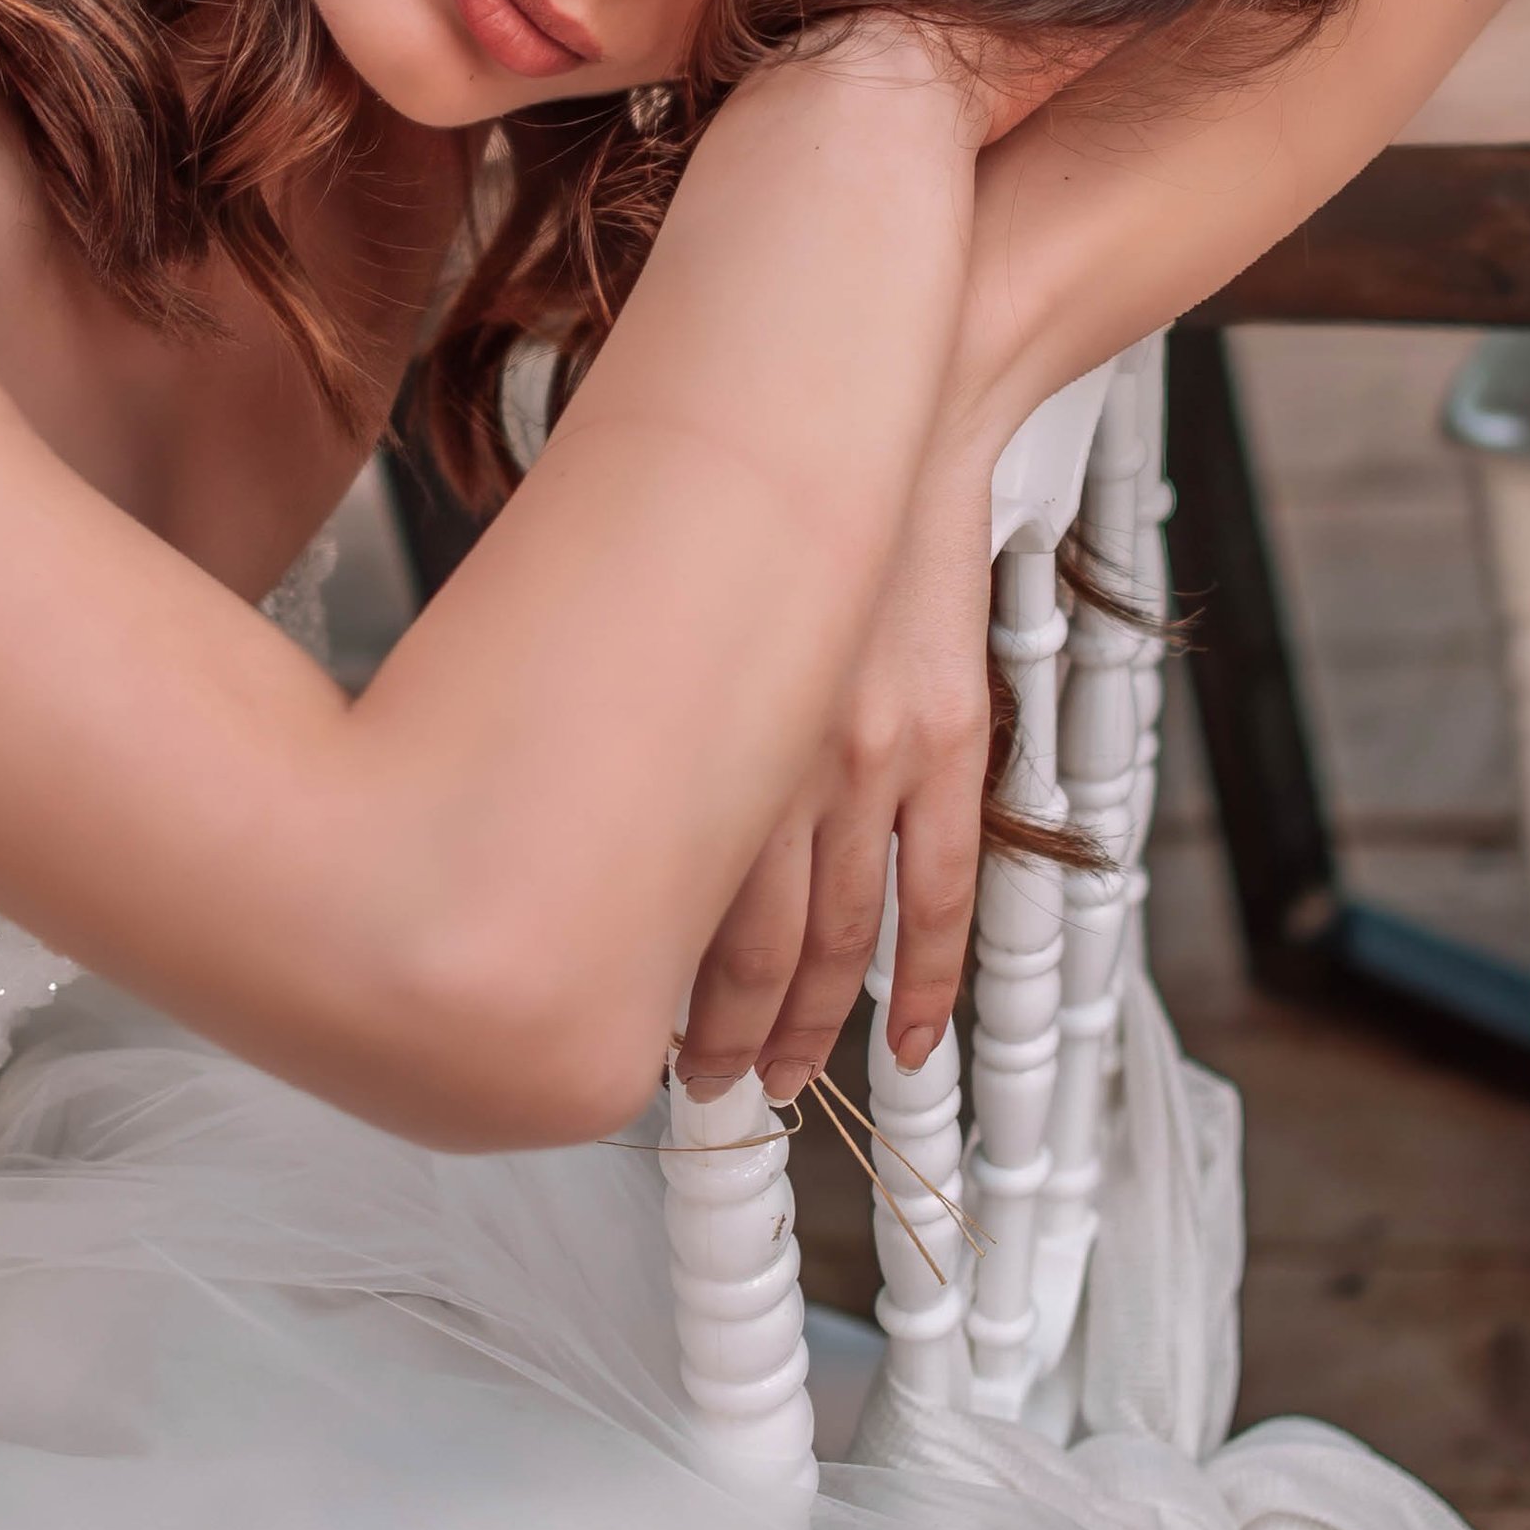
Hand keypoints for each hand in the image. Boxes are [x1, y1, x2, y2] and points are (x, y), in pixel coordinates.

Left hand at [675, 458, 995, 1099]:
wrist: (888, 443)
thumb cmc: (764, 521)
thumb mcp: (666, 613)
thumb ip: (642, 715)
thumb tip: (584, 810)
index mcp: (700, 730)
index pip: (672, 908)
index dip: (658, 995)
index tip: (640, 1040)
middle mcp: (783, 759)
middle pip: (754, 943)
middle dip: (725, 1032)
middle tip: (706, 1086)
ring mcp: (873, 759)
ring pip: (844, 935)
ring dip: (811, 1020)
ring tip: (781, 1076)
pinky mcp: (943, 743)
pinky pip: (945, 890)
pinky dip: (928, 974)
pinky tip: (909, 1034)